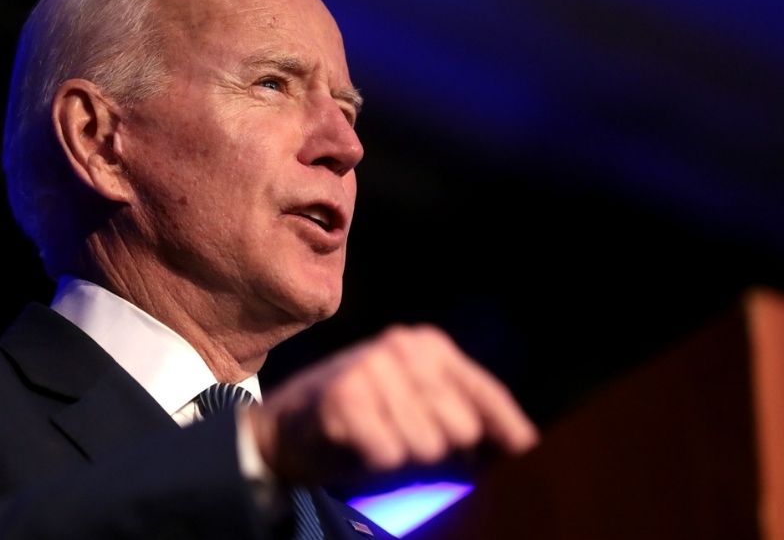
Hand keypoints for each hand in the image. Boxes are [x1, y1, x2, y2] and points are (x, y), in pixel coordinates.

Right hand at [249, 324, 537, 485]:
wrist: (282, 429)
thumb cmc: (360, 420)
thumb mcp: (415, 404)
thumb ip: (464, 414)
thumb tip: (525, 440)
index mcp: (426, 344)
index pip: (484, 392)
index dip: (506, 426)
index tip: (523, 446)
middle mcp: (401, 347)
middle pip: (462, 429)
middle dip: (439, 449)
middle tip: (402, 440)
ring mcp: (370, 368)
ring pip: (427, 446)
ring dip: (403, 457)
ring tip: (375, 440)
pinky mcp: (343, 398)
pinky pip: (390, 455)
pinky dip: (375, 462)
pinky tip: (354, 444)